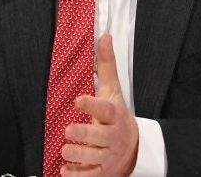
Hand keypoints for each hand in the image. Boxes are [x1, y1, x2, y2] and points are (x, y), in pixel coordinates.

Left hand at [61, 34, 138, 175]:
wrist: (134, 148)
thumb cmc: (116, 116)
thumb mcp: (113, 91)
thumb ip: (106, 66)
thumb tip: (104, 36)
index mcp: (114, 115)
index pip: (106, 110)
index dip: (92, 105)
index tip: (78, 100)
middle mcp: (113, 136)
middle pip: (99, 137)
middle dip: (84, 135)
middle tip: (68, 130)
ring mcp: (108, 155)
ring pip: (94, 157)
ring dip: (78, 155)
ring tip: (66, 149)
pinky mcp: (103, 171)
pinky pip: (91, 175)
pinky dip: (78, 175)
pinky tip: (66, 170)